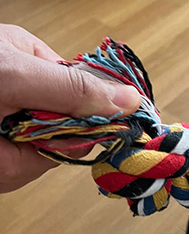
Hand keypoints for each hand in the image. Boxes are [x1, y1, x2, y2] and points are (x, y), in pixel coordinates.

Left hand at [0, 24, 140, 191]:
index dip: (92, 114)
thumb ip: (73, 89)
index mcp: (34, 62)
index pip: (83, 92)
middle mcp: (28, 94)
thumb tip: (130, 100)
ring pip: (45, 157)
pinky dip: (6, 169)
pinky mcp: (5, 156)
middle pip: (69, 129)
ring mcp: (16, 127)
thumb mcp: (17, 74)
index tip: (108, 130)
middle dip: (48, 140)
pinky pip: (20, 172)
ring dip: (19, 158)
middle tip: (16, 128)